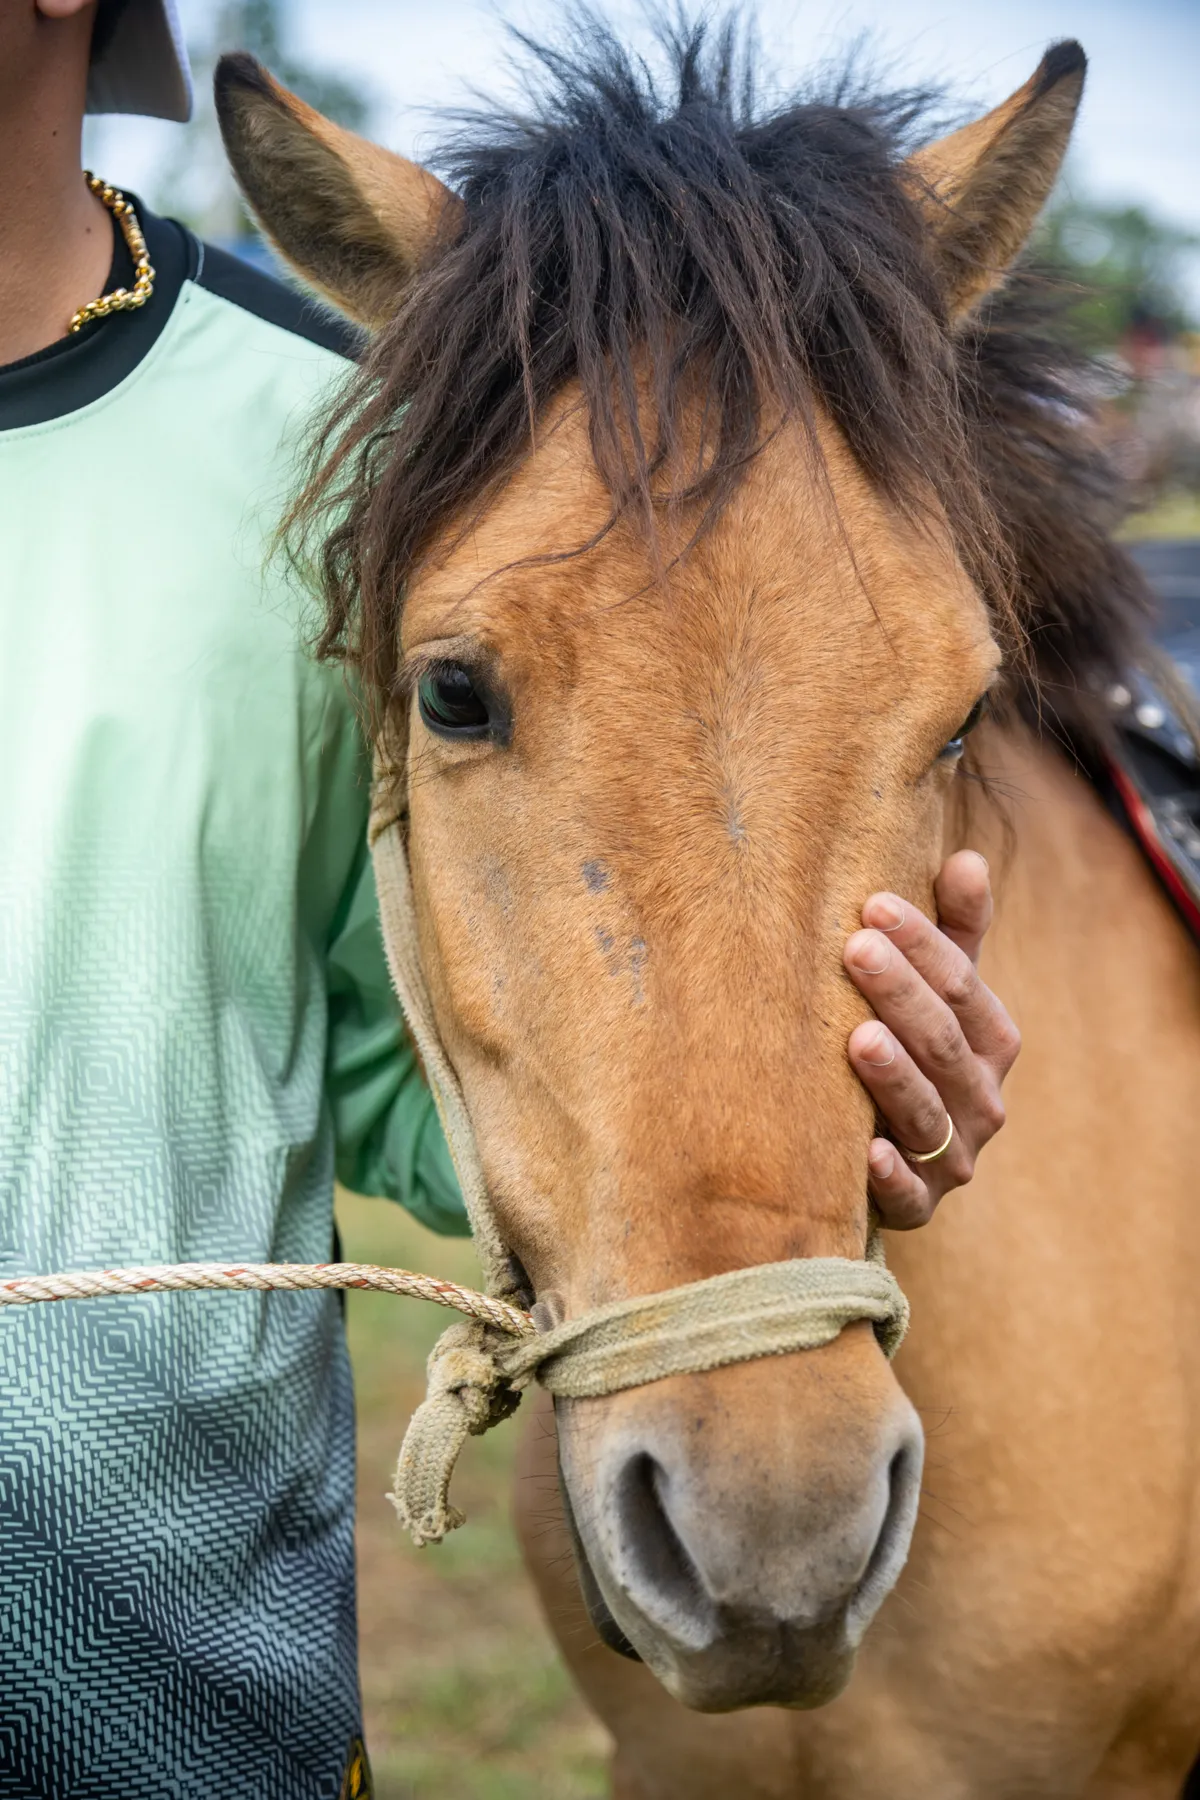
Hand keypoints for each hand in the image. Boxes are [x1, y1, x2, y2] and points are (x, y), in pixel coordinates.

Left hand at [843, 851, 1019, 1228]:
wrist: (881, 1156)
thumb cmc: (908, 1050)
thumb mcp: (936, 991)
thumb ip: (954, 931)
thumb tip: (967, 858)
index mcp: (991, 1043)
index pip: (963, 988)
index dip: (924, 946)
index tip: (873, 906)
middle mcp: (982, 1102)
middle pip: (944, 1044)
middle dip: (902, 995)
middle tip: (854, 949)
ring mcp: (951, 1158)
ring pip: (926, 1112)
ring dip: (895, 1077)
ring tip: (858, 1039)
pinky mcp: (916, 1206)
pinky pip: (907, 1194)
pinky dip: (890, 1175)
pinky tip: (864, 1151)